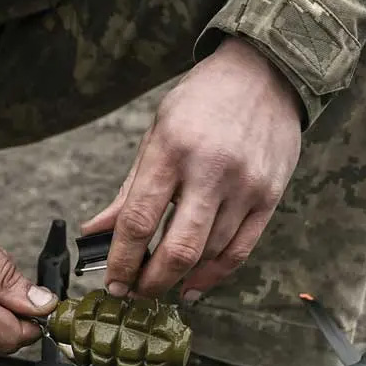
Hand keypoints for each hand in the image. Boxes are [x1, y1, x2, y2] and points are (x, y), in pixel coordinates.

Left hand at [81, 37, 302, 300]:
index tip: (112, 283)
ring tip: (160, 283)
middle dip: (151, 283)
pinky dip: (214, 276)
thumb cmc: (202, 103)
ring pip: (209, 255)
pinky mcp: (269, 196)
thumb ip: (129, 190)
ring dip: (180, 278)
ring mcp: (245, 186)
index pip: (139, 220)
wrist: (265, 72)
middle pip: (178, 249)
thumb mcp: (157, 135)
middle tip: (135, 293)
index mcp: (171, 150)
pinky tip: (194, 286)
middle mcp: (211, 170)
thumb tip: (95, 232)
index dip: (121, 261)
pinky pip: (240, 251)